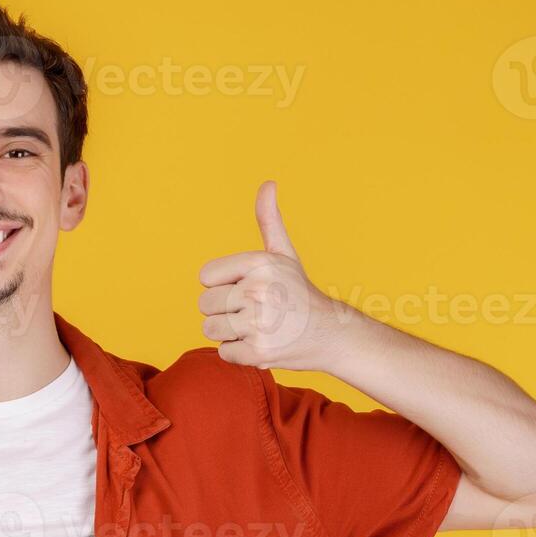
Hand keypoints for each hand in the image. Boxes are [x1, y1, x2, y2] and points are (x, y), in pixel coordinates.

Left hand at [197, 181, 343, 371]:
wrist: (330, 334)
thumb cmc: (298, 292)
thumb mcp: (283, 253)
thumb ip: (269, 220)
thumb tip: (268, 183)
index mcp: (260, 263)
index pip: (205, 277)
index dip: (221, 284)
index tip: (246, 287)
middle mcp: (259, 290)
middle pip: (204, 304)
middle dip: (224, 310)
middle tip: (255, 310)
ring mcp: (259, 322)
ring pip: (210, 329)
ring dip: (229, 332)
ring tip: (257, 326)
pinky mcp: (259, 351)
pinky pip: (224, 352)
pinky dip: (239, 353)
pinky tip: (262, 343)